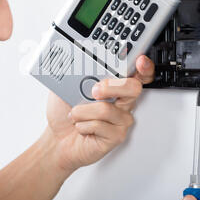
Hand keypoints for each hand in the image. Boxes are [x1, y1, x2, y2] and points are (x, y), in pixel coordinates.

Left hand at [45, 55, 154, 172]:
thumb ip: (82, 73)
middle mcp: (122, 100)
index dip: (143, 66)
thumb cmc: (64, 110)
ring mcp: (121, 118)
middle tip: (93, 91)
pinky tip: (81, 127)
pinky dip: (82, 125)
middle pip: (133, 87)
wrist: (56, 138)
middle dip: (111, 86)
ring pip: (107, 109)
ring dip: (82, 111)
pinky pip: (100, 125)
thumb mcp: (68, 85)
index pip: (137, 72)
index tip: (140, 61)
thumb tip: (87, 65)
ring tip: (75, 114)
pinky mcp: (117, 135)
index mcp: (114, 84)